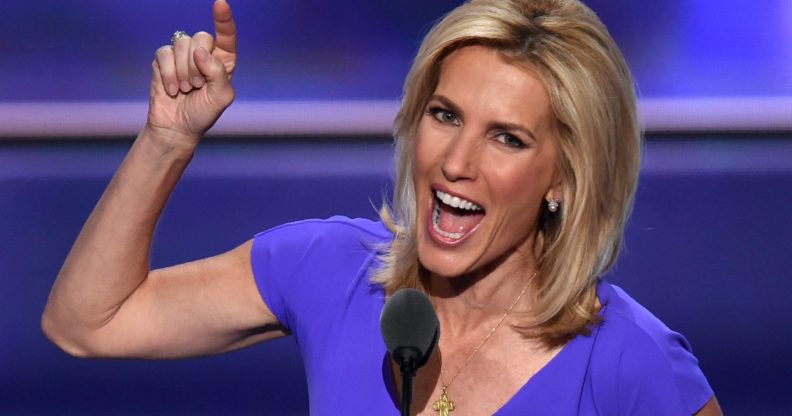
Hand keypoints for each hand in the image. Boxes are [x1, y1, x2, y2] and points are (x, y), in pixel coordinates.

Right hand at [145, 0, 236, 147]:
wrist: (177, 128)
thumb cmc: (203, 113)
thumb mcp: (220, 97)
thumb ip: (217, 73)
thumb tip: (200, 51)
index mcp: (223, 61)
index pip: (226, 35)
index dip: (224, 19)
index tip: (221, 3)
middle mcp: (204, 54)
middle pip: (202, 37)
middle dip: (198, 63)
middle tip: (197, 85)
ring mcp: (182, 55)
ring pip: (182, 44)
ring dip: (183, 71)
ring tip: (186, 89)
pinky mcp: (162, 60)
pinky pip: (164, 53)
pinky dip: (168, 73)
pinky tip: (172, 89)